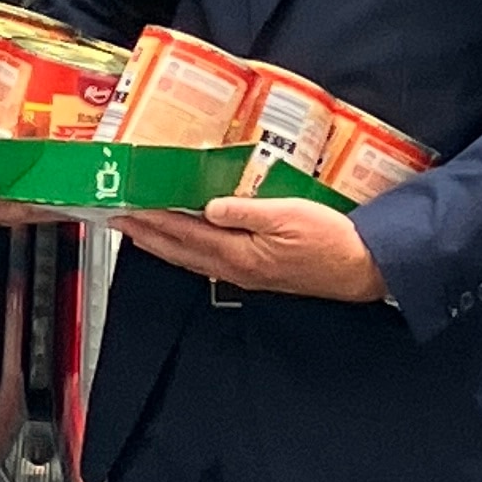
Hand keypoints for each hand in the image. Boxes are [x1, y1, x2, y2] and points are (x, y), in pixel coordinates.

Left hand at [116, 195, 387, 302]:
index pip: (184, 234)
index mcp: (239, 253)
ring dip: (163, 245)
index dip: (152, 221)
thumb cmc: (331, 239)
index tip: (126, 210)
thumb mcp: (288, 216)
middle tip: (118, 221)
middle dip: (146, 235)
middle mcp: (236, 268)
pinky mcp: (259, 273)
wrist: (363, 268)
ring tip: (141, 232)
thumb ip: (245, 212)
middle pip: (180, 251)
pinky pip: (210, 262)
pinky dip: (188, 252)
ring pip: (192, 259)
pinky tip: (187, 245)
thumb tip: (208, 207)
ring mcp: (246, 274)